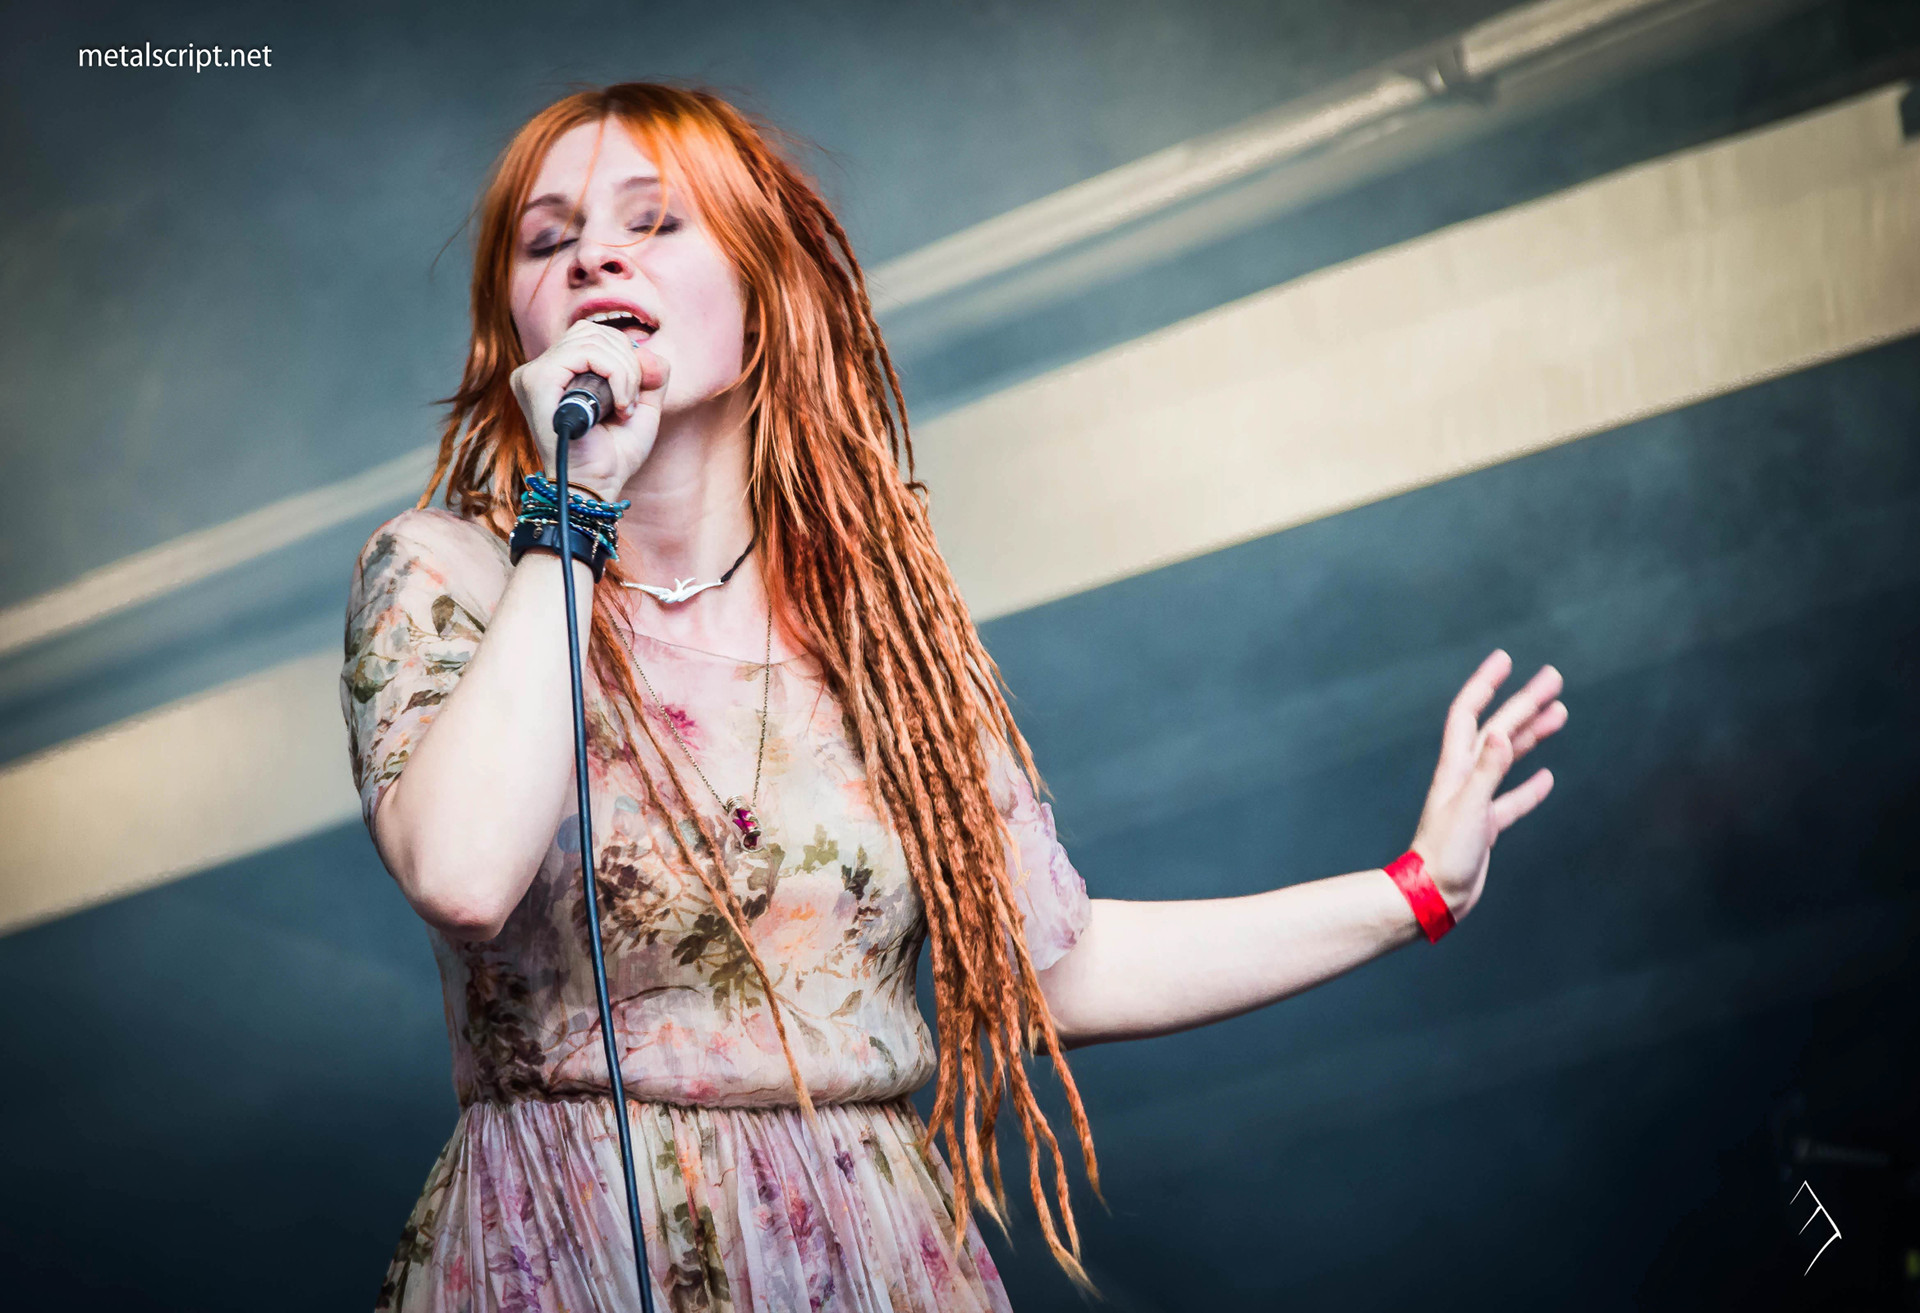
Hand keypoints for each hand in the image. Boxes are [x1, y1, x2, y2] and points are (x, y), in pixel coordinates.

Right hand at [509, 319, 669, 500]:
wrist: (597, 487)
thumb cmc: (613, 456)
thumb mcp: (642, 406)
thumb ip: (650, 373)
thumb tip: (648, 350)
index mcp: (556, 374)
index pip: (593, 335)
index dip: (625, 356)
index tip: (633, 396)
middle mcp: (538, 370)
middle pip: (593, 332)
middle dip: (628, 363)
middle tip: (631, 402)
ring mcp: (533, 374)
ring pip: (592, 340)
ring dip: (625, 372)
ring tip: (625, 407)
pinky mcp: (537, 381)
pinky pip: (586, 353)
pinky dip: (616, 375)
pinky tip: (619, 406)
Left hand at [1408, 650, 1565, 921]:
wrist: (1433, 897)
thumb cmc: (1445, 854)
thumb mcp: (1470, 808)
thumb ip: (1488, 771)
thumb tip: (1503, 732)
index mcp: (1457, 769)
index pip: (1470, 714)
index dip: (1486, 684)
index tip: (1506, 659)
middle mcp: (1465, 778)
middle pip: (1499, 729)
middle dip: (1525, 702)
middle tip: (1554, 678)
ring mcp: (1476, 801)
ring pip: (1509, 759)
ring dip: (1532, 735)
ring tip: (1560, 714)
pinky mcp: (1486, 826)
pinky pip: (1512, 800)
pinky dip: (1529, 787)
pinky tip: (1546, 777)